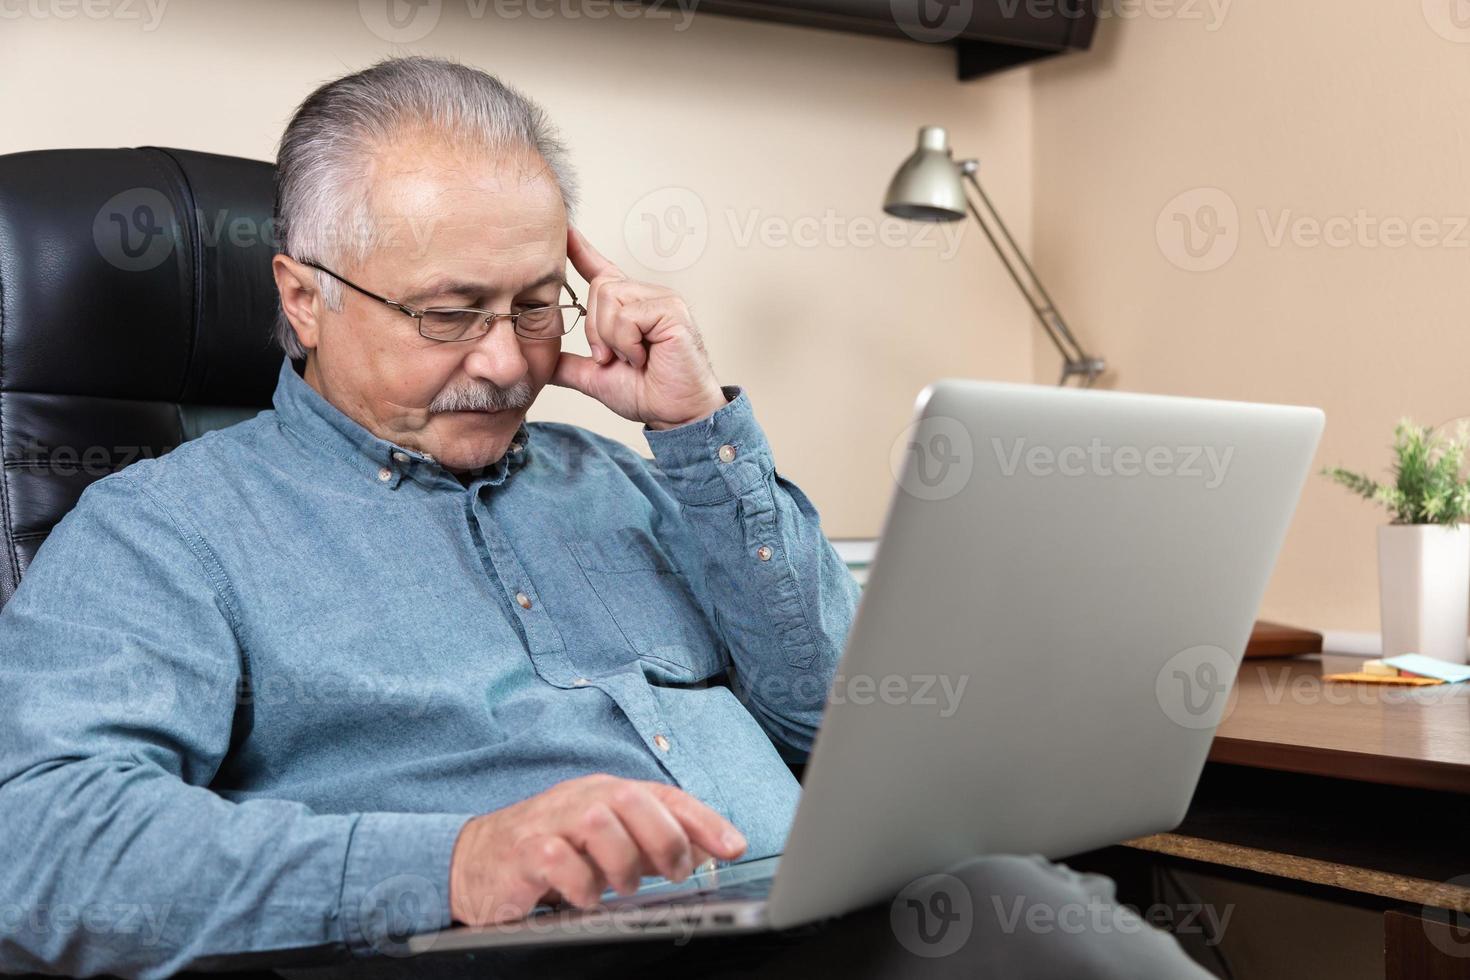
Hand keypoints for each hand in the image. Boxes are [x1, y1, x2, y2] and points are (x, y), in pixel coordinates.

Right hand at [448, 774, 747, 925]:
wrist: (476, 860)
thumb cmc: (552, 851)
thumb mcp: (609, 846)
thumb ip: (652, 845)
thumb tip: (703, 853)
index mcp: (608, 793)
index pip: (664, 796)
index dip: (703, 820)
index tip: (735, 846)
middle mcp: (581, 798)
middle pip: (632, 798)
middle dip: (664, 839)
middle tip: (674, 874)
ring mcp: (550, 822)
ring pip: (599, 822)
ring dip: (622, 862)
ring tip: (621, 887)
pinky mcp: (523, 851)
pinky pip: (559, 861)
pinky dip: (580, 885)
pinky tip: (583, 898)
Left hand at [550, 226, 727, 429]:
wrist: (676, 415)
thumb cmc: (648, 393)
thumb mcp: (596, 378)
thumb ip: (570, 365)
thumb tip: (541, 364)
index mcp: (628, 308)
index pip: (600, 269)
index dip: (580, 250)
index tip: (563, 230)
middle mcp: (646, 296)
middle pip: (599, 287)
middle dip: (596, 330)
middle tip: (612, 359)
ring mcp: (662, 299)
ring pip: (610, 297)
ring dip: (611, 338)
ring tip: (632, 359)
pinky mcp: (672, 310)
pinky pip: (628, 316)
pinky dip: (627, 343)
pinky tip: (644, 358)